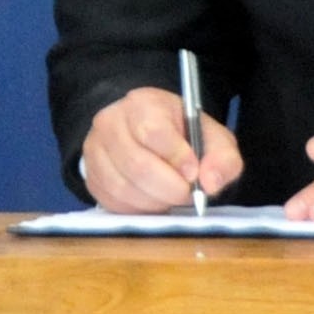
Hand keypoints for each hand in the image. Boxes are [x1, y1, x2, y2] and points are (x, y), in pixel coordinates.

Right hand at [81, 86, 243, 213]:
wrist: (146, 133)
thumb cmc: (182, 135)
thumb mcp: (211, 137)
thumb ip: (222, 158)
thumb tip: (210, 184)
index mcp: (142, 104)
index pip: (153, 132)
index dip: (176, 157)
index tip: (193, 171)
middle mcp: (110, 123)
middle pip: (137, 165)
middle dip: (169, 188)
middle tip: (187, 193)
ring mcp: (95, 151)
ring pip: (124, 188)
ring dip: (156, 202)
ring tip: (172, 196)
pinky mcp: (91, 177)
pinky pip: (113, 203)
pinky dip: (139, 209)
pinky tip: (154, 200)